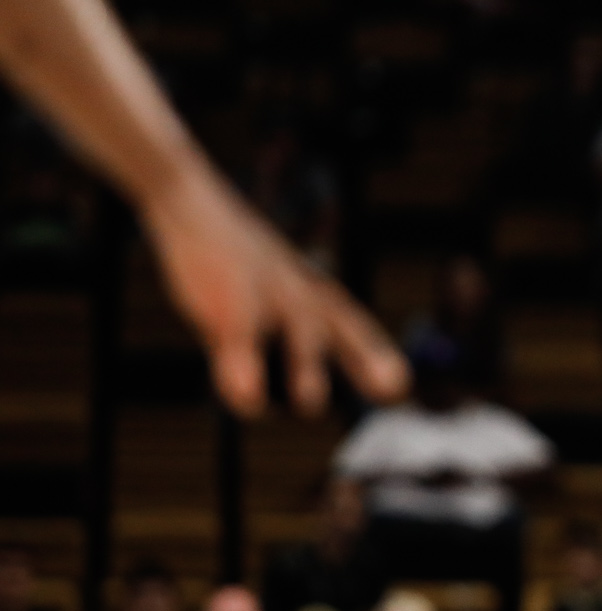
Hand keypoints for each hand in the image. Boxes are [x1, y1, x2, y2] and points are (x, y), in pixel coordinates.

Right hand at [140, 167, 407, 416]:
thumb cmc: (238, 262)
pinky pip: (239, 339)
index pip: (355, 327)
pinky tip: (247, 402)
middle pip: (341, 327)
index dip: (378, 356)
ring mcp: (268, 298)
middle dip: (367, 356)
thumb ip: (283, 347)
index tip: (400, 385)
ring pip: (297, 333)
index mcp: (314, 296)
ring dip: (306, 368)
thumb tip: (266, 401)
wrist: (192, 205)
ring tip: (311, 404)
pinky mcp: (226, 303)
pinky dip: (243, 370)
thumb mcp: (270, 297)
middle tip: (394, 386)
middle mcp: (301, 296)